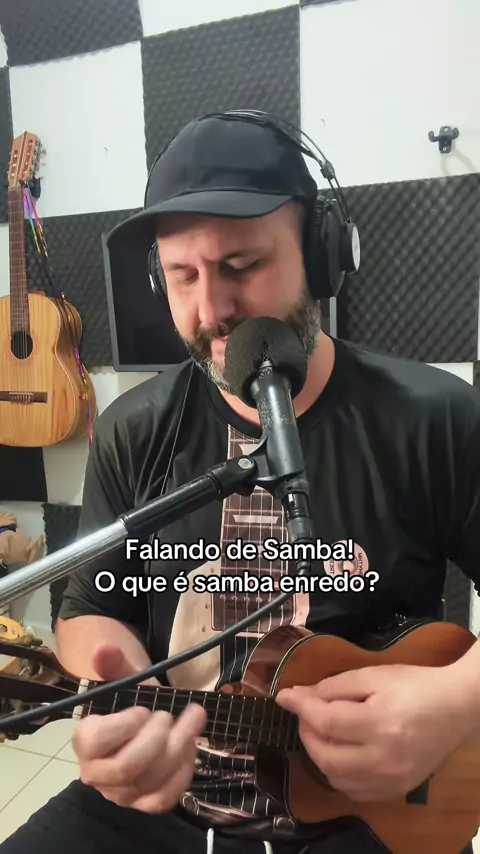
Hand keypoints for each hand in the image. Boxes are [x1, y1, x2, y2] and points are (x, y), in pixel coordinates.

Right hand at [72, 643, 206, 811]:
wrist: (143, 727)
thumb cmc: (132, 703)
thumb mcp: (126, 680)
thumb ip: (115, 664)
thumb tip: (103, 647)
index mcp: (85, 740)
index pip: (97, 739)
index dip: (126, 724)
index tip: (144, 708)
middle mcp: (96, 773)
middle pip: (128, 766)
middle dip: (158, 738)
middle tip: (169, 715)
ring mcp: (120, 794)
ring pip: (150, 782)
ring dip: (178, 748)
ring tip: (191, 722)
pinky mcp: (142, 805)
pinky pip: (163, 799)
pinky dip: (183, 773)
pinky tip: (191, 749)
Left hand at [276, 662, 472, 802]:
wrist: (455, 707)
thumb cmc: (414, 685)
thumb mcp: (374, 675)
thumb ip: (334, 687)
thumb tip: (299, 696)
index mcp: (380, 724)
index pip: (326, 722)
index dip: (300, 708)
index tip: (284, 696)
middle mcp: (385, 758)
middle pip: (326, 756)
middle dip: (306, 733)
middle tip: (305, 712)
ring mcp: (391, 780)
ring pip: (336, 778)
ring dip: (319, 754)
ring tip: (321, 730)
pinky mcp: (396, 789)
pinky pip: (354, 790)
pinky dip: (338, 773)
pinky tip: (340, 752)